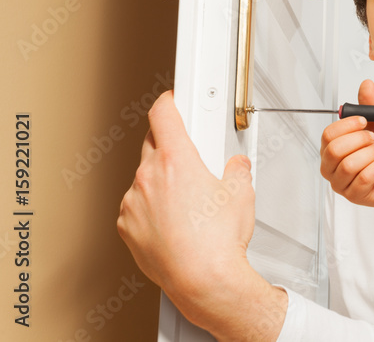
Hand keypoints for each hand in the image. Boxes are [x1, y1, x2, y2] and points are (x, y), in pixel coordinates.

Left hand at [117, 91, 269, 330]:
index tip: (172, 99)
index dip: (169, 101)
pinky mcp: (127, 225)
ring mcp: (134, 202)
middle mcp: (149, 178)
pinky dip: (151, 206)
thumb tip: (237, 166)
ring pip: (145, 177)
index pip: (163, 115)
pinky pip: (137, 205)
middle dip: (171, 143)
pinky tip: (174, 219)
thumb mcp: (241, 194)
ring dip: (162, 179)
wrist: (202, 279)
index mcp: (176, 161)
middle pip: (153, 143)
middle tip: (191, 154)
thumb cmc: (218, 242)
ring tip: (188, 199)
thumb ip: (236, 169)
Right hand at [320, 80, 373, 211]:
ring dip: (371, 155)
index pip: (328, 134)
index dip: (348, 125)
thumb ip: (369, 107)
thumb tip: (366, 84)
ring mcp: (340, 184)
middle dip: (359, 140)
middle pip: (335, 150)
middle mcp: (329, 168)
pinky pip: (364, 178)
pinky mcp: (354, 196)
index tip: (364, 121)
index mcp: (329, 149)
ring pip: (350, 164)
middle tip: (373, 139)